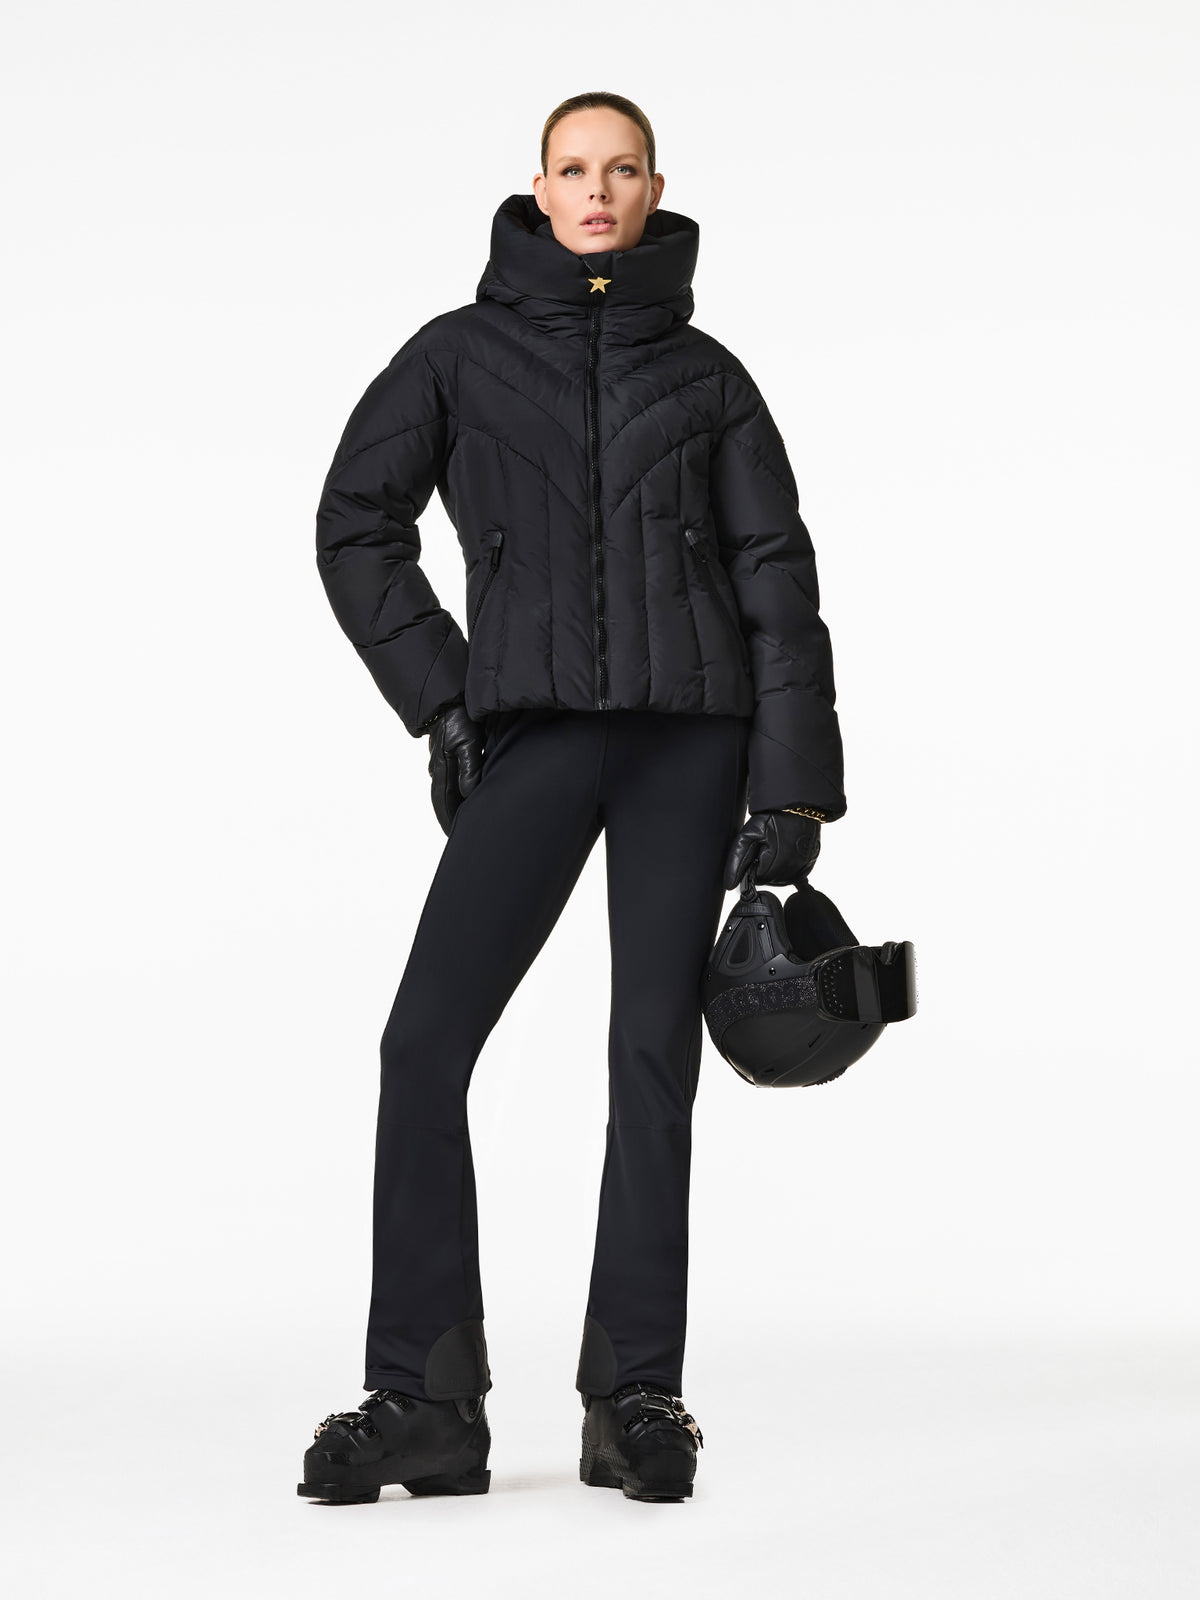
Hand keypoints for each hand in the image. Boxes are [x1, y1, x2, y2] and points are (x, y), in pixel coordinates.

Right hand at [427, 702, 484, 834]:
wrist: (448, 695)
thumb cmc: (460, 717)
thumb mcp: (468, 740)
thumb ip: (470, 766)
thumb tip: (469, 793)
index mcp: (443, 767)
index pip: (444, 802)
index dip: (448, 820)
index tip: (454, 837)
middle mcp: (439, 767)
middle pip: (442, 799)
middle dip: (448, 817)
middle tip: (456, 836)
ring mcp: (441, 759)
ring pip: (445, 789)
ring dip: (450, 806)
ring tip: (458, 822)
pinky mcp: (446, 752)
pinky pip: (448, 778)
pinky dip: (453, 792)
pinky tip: (461, 795)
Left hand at [723, 810, 820, 890]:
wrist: (796, 806)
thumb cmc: (772, 817)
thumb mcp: (748, 836)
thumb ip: (737, 862)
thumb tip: (730, 884)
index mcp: (776, 866)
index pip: (757, 878)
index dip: (754, 864)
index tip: (758, 848)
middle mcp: (792, 870)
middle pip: (770, 879)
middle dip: (765, 865)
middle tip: (768, 845)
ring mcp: (803, 868)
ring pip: (781, 878)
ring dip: (776, 866)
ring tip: (778, 845)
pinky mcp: (809, 864)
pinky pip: (794, 873)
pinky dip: (788, 865)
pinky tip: (787, 850)